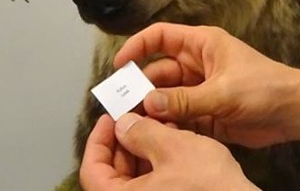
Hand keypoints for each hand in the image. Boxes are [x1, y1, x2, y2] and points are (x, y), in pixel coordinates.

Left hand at [79, 113, 259, 190]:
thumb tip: (124, 124)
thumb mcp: (172, 146)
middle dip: (124, 141)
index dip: (98, 141)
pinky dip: (157, 163)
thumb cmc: (208, 183)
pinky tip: (173, 141)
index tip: (110, 119)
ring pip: (134, 178)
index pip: (91, 171)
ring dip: (142, 149)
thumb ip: (141, 132)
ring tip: (158, 124)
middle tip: (135, 116)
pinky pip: (153, 184)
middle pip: (112, 175)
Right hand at [114, 23, 299, 147]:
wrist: (291, 112)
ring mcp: (201, 90)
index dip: (138, 46)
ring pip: (165, 97)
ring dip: (152, 109)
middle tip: (122, 106)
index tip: (120, 64)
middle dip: (140, 87)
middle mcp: (198, 65)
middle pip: (158, 72)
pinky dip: (167, 125)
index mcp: (203, 45)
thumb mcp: (222, 92)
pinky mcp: (205, 113)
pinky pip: (177, 117)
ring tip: (134, 124)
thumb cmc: (266, 88)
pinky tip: (157, 134)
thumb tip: (149, 104)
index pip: (161, 37)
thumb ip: (185, 100)